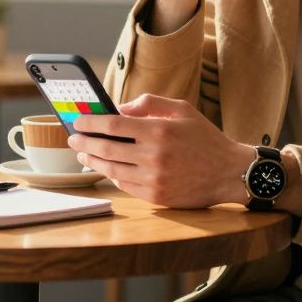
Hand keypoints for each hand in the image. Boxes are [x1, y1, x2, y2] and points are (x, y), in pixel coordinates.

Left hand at [67, 94, 252, 207]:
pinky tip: (106, 168)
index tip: (78, 120)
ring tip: (84, 153)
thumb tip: (120, 109)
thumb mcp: (182, 110)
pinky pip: (125, 185)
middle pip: (107, 148)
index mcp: (159, 130)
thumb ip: (150, 104)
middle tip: (73, 137)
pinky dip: (112, 176)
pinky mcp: (157, 196)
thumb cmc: (205, 138)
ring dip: (93, 160)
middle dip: (85, 142)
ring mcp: (154, 178)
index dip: (91, 122)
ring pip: (112, 169)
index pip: (114, 125)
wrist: (229, 172)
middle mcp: (154, 156)